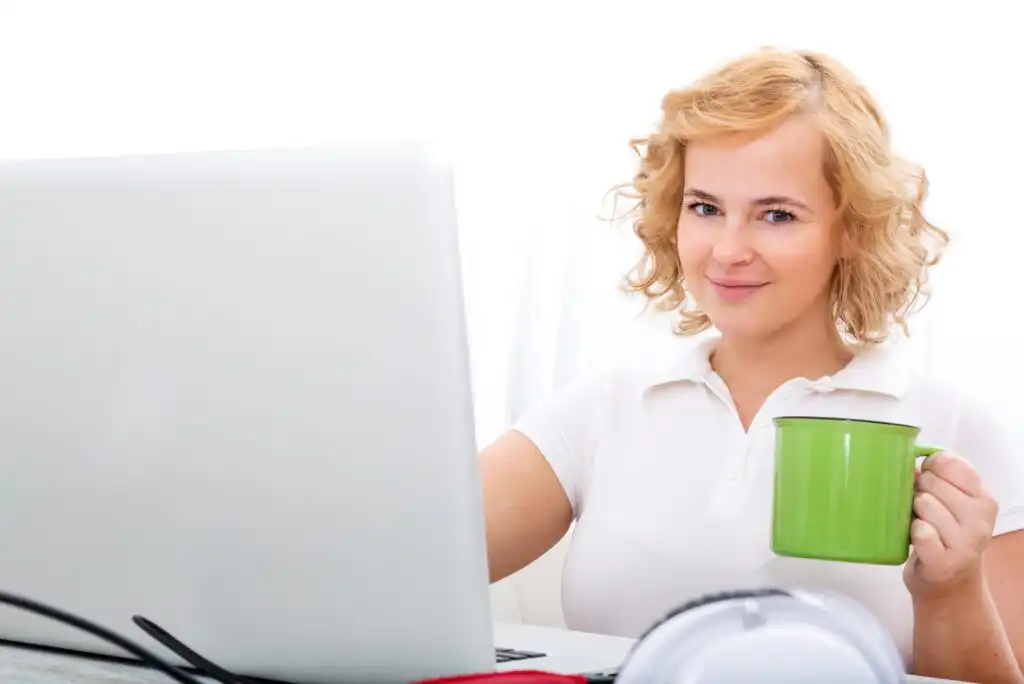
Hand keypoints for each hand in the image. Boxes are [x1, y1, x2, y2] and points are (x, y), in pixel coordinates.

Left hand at [903, 451, 998, 598]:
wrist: (950, 583)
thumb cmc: (944, 535)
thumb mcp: (951, 503)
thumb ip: (936, 477)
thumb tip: (907, 462)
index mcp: (983, 498)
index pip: (949, 462)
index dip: (930, 467)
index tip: (928, 479)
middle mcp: (980, 520)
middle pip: (932, 481)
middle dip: (919, 490)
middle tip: (922, 509)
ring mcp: (965, 543)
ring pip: (924, 503)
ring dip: (913, 512)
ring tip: (920, 524)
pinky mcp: (944, 562)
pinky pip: (921, 531)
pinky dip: (913, 531)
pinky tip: (916, 537)